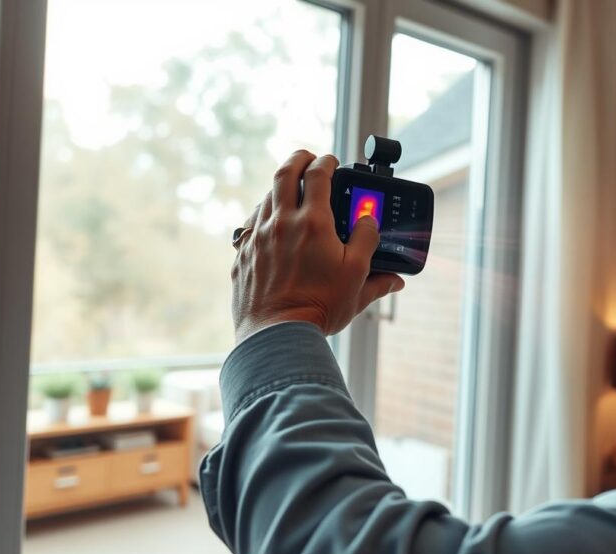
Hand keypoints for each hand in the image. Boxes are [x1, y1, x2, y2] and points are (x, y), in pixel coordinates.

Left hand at [231, 150, 404, 343]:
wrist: (278, 335)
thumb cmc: (320, 308)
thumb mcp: (357, 277)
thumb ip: (368, 245)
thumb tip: (372, 225)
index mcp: (313, 224)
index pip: (318, 175)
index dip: (327, 161)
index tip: (332, 161)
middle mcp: (281, 223)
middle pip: (284, 173)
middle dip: (298, 158)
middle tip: (308, 158)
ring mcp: (257, 238)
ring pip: (265, 197)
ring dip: (280, 187)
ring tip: (292, 191)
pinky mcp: (243, 255)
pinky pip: (250, 223)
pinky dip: (263, 214)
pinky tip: (270, 222)